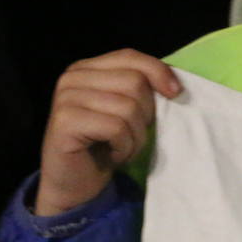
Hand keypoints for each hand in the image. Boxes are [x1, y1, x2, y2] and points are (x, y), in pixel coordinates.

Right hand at [38, 49, 181, 215]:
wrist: (74, 185)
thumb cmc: (105, 146)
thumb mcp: (126, 110)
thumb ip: (140, 89)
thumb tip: (174, 84)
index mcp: (87, 68)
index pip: (130, 56)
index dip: (158, 72)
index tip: (176, 93)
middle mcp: (72, 78)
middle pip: (134, 82)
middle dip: (146, 114)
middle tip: (134, 135)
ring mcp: (66, 98)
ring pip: (128, 107)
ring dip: (136, 137)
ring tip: (123, 148)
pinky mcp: (65, 122)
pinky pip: (116, 128)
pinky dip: (124, 147)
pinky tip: (113, 156)